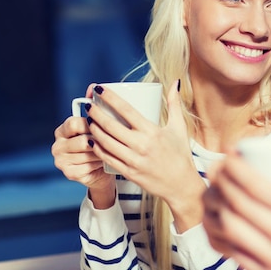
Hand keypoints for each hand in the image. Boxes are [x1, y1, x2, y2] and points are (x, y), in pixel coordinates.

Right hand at [51, 84, 115, 207]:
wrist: (102, 169)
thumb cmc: (101, 142)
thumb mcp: (97, 124)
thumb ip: (94, 106)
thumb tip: (94, 87)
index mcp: (62, 130)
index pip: (74, 123)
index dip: (91, 124)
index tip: (103, 125)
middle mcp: (57, 145)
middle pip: (82, 141)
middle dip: (99, 140)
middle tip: (113, 140)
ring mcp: (61, 161)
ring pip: (87, 154)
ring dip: (103, 152)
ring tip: (112, 150)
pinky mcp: (69, 174)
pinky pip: (88, 167)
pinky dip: (99, 164)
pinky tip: (105, 161)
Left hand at [87, 80, 205, 231]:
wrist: (181, 185)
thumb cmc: (180, 155)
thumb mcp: (179, 127)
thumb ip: (175, 104)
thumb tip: (175, 83)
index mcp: (152, 132)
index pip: (126, 110)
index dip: (110, 98)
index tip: (100, 90)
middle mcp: (141, 145)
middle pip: (110, 126)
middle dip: (95, 113)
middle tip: (89, 105)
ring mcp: (133, 160)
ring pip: (105, 142)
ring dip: (94, 130)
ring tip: (88, 120)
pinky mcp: (128, 173)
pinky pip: (107, 158)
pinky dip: (97, 148)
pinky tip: (92, 140)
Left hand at [202, 150, 270, 269]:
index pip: (256, 185)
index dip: (235, 166)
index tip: (228, 154)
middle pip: (238, 202)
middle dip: (221, 180)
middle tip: (217, 167)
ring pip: (231, 226)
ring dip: (218, 204)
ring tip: (216, 189)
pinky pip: (235, 250)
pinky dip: (223, 232)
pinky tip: (222, 218)